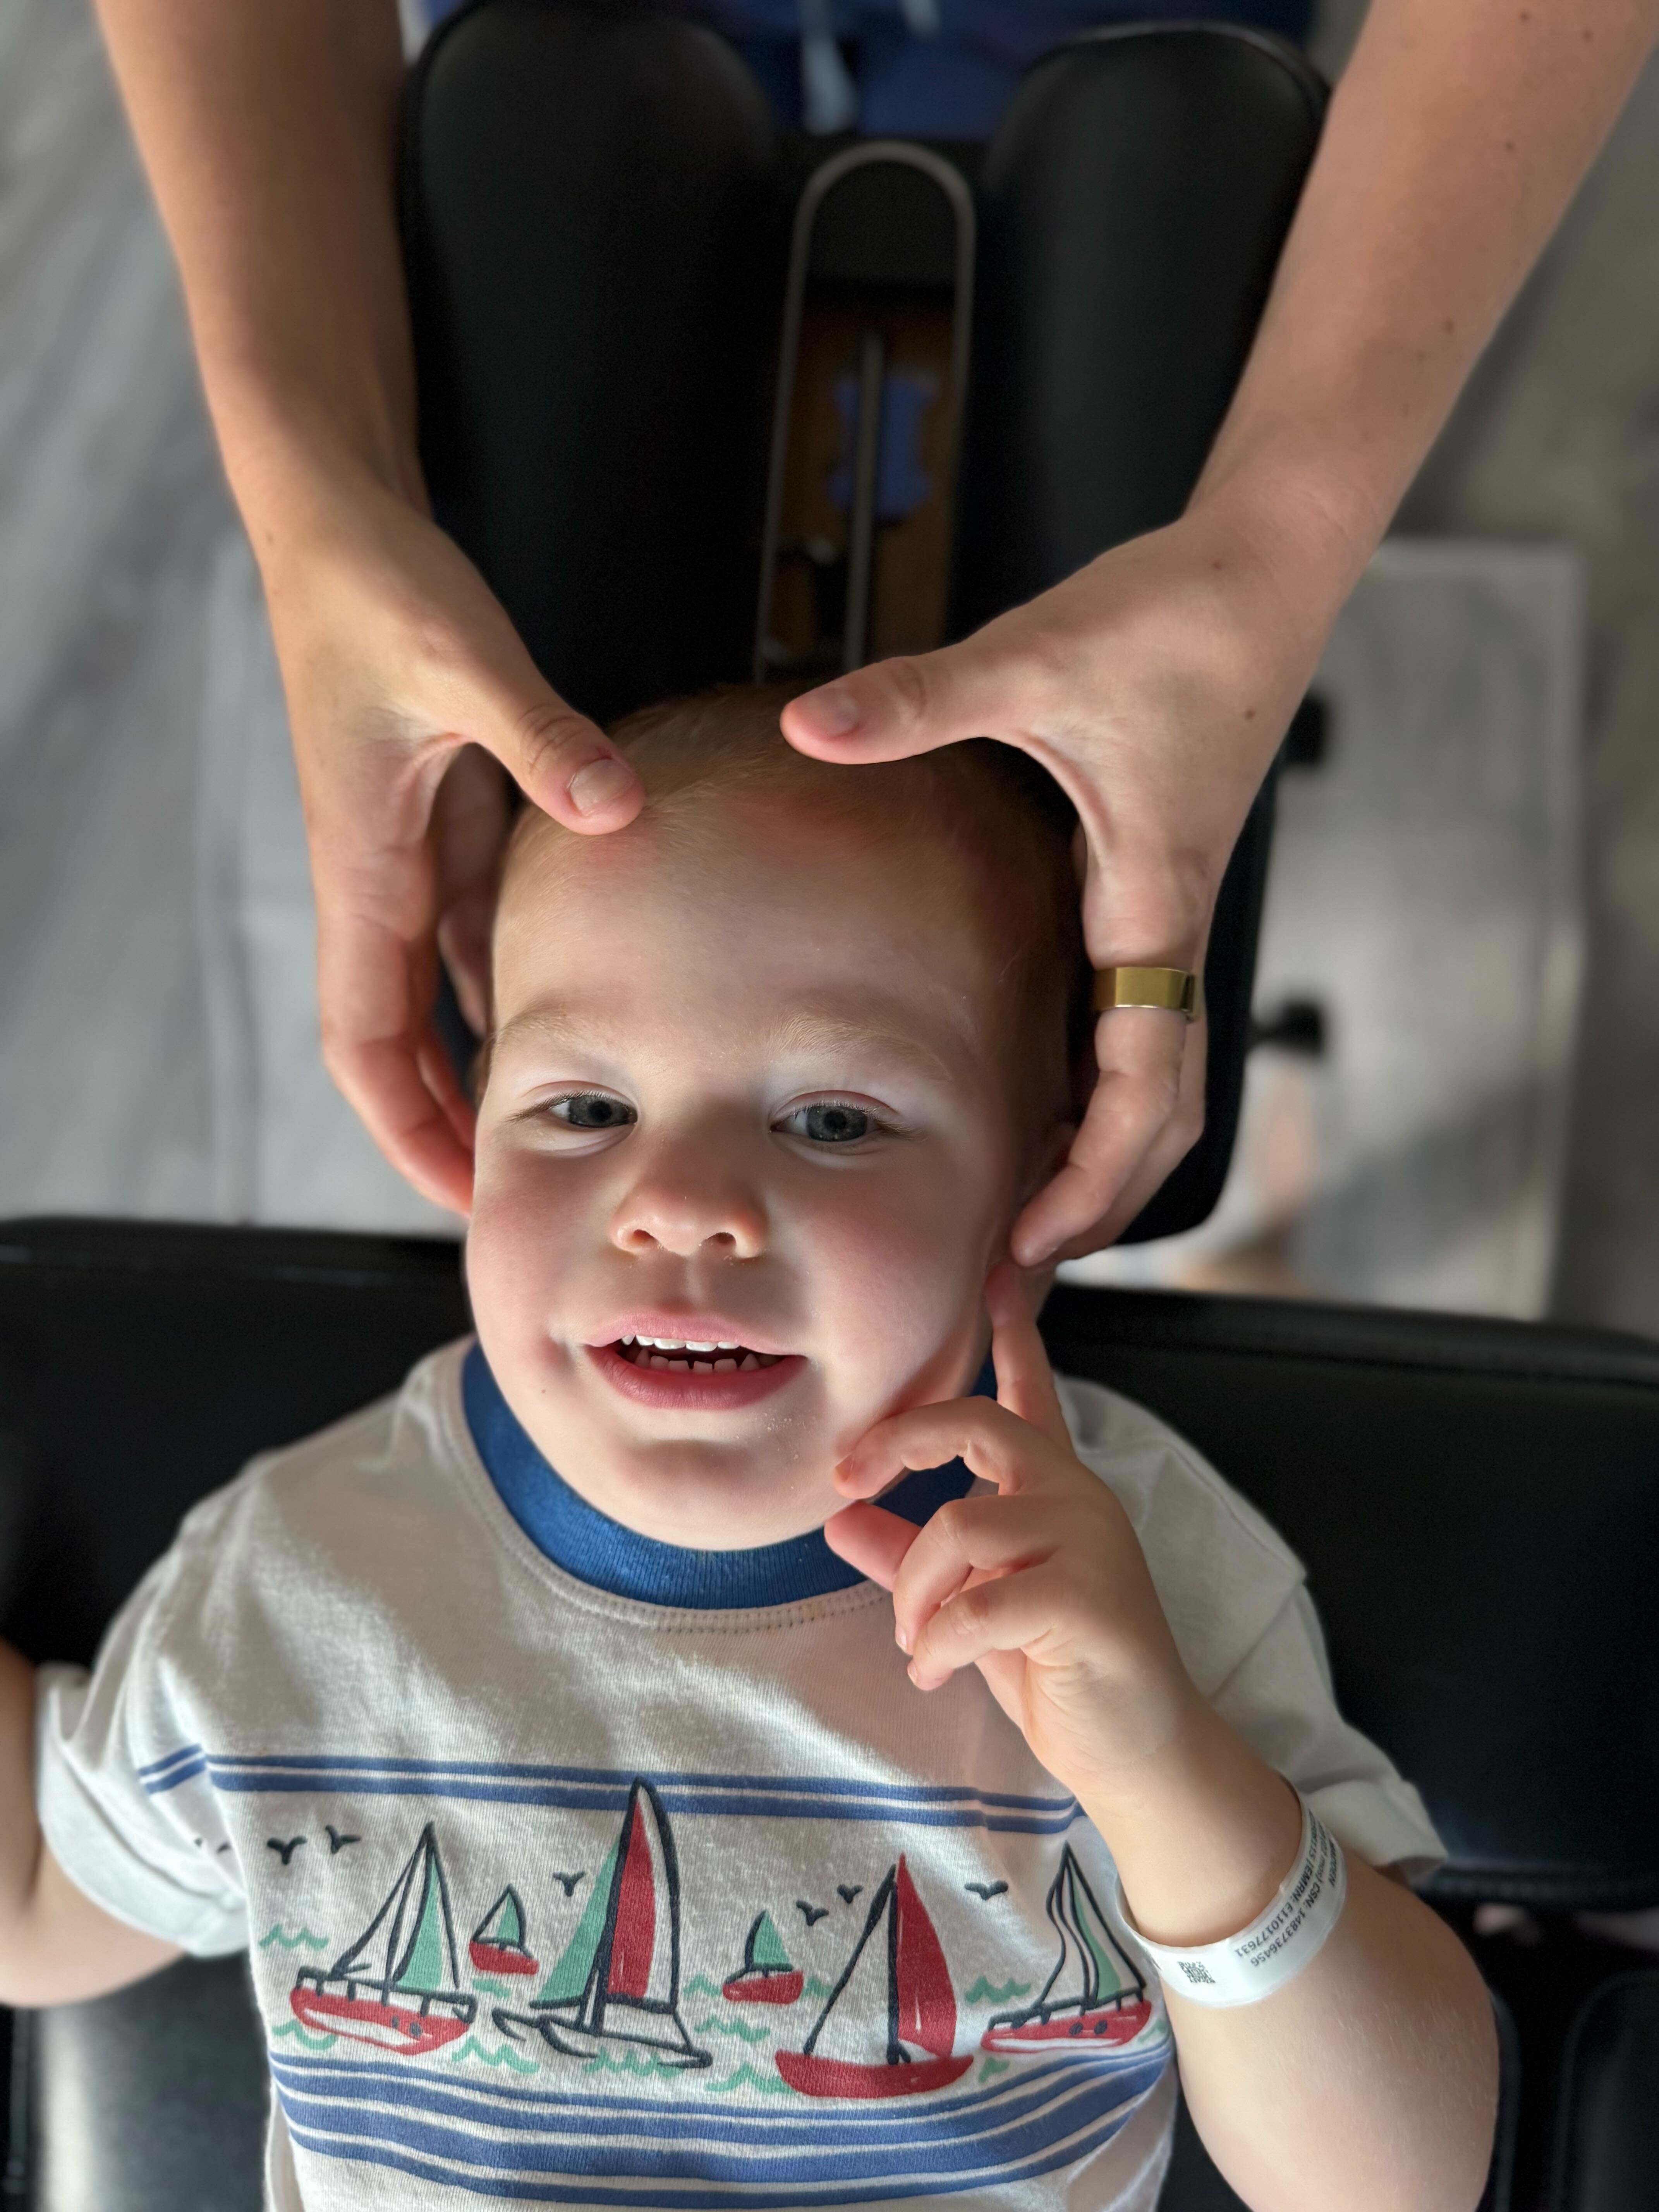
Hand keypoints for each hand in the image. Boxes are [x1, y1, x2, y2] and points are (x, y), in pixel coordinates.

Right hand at [260, 468, 644, 1211]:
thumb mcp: (464, 657)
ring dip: (489, 1062)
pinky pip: (479, 925)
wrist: (343, 526)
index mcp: (361, 870)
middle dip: (448, 1126)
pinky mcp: (446, 819)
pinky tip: (577, 1012)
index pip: (366, 1042)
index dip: (406, 1128)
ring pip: (444, 993)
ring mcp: (411, 855)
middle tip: (519, 1199)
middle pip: (403, 1045)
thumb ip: (541, 737)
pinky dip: (515, 979)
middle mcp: (378, 881)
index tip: (457, 1197)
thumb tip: (613, 808)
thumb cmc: (380, 589)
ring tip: (562, 1129)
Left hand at [781, 496, 1331, 1260]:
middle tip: (1016, 1277)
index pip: (1144, 1080)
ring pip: (1157, 1073)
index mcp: (1153, 897)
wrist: (1261, 575)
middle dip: (1098, 1202)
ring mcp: (1168, 910)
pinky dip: (1099, 1085)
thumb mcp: (1036, 657)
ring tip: (1028, 1224)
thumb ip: (920, 699)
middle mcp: (1171, 921)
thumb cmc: (1173, 618)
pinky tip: (1042, 1106)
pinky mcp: (1151, 884)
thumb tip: (809, 723)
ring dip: (1104, 1156)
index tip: (1033, 1246)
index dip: (1093, 1178)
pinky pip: (1135, 1018)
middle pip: (1161, 1111)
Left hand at [824, 1266, 1198, 1803]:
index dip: (1014, 1331)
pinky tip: (934, 1671)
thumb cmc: (1056, 1671)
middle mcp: (1077, 1496)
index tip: (999, 1269)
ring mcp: (1090, 1542)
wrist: (1136, 1753)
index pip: (1031, 1390)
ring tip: (915, 1642)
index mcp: (1053, 1488)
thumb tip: (836, 1519)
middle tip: (846, 1484)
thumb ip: (908, 1555)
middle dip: (899, 1441)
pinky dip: (938, 1643)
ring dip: (914, 1590)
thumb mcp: (970, 1604)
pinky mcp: (1092, 1600)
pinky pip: (980, 1604)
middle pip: (977, 1422)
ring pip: (962, 1522)